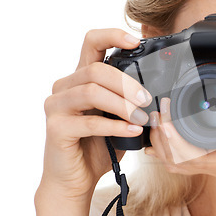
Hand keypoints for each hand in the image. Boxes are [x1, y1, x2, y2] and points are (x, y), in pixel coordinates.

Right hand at [40, 29, 152, 201]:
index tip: (136, 41)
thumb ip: (128, 101)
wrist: (75, 179)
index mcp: (81, 78)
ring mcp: (57, 107)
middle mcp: (65, 87)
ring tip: (142, 118)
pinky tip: (132, 131)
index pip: (91, 43)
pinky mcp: (56, 128)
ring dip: (122, 105)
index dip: (113, 35)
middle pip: (95, 70)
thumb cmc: (97, 146)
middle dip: (127, 83)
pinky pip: (89, 122)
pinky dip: (115, 126)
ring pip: (92, 92)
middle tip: (147, 99)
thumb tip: (158, 93)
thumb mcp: (118, 118)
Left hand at [145, 92, 215, 212]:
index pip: (189, 154)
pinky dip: (170, 148)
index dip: (171, 135)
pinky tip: (166, 133)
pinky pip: (184, 161)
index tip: (168, 111)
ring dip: (161, 141)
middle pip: (172, 158)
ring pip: (174, 162)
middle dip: (159, 134)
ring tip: (160, 115)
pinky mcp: (214, 166)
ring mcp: (213, 169)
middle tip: (160, 107)